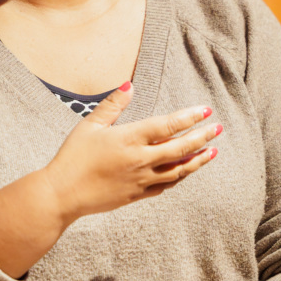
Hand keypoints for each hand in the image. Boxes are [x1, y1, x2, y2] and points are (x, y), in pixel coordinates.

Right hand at [43, 83, 220, 225]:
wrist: (62, 194)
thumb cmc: (72, 157)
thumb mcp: (89, 126)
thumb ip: (113, 105)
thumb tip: (130, 85)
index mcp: (129, 139)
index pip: (167, 126)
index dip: (189, 117)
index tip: (205, 111)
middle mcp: (140, 160)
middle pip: (180, 148)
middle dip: (202, 137)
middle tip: (218, 128)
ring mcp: (140, 180)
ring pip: (178, 170)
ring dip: (197, 160)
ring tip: (212, 151)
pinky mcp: (137, 195)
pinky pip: (165, 185)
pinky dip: (179, 176)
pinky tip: (186, 170)